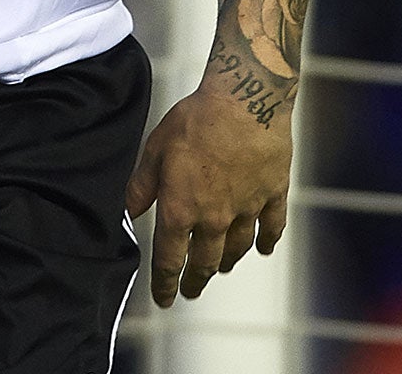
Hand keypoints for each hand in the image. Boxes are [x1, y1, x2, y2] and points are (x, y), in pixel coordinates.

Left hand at [125, 81, 292, 306]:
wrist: (245, 102)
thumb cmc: (196, 121)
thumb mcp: (156, 150)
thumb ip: (141, 186)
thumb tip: (127, 213)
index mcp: (182, 209)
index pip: (170, 259)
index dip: (165, 282)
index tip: (164, 298)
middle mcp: (215, 218)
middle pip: (206, 261)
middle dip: (196, 280)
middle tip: (191, 291)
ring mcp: (247, 209)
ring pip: (237, 248)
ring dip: (227, 262)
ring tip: (222, 268)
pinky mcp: (273, 194)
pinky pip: (272, 227)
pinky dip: (267, 241)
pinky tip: (264, 249)